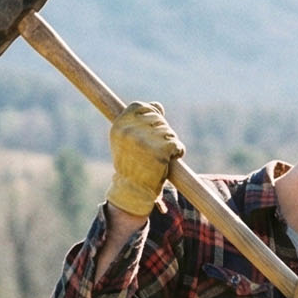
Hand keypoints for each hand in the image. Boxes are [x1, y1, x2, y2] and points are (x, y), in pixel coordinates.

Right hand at [106, 101, 184, 215]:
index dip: (151, 112)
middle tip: (157, 148)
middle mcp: (130, 131)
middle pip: (158, 118)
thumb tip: (158, 106)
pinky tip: (171, 159)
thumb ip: (139, 122)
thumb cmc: (131, 165)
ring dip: (170, 143)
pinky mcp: (160, 151)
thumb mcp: (127, 140)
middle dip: (162, 131)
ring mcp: (145, 141)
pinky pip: (176, 144)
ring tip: (161, 156)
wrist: (132, 191)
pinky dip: (179, 151)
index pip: (140, 106)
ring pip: (168, 132)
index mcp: (119, 126)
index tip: (153, 126)